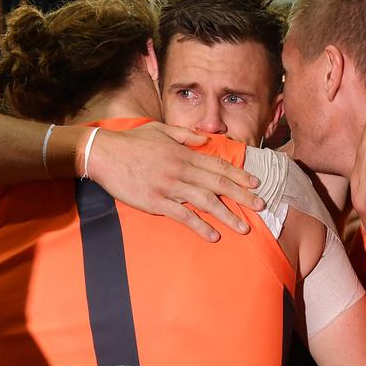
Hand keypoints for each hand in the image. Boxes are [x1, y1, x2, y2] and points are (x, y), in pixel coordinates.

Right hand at [86, 122, 262, 241]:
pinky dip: (200, 226)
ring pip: (205, 201)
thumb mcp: (160, 130)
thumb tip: (206, 140)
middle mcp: (180, 170)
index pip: (218, 165)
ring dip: (227, 214)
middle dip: (242, 196)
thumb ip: (185, 136)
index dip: (239, 175)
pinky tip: (214, 235)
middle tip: (262, 206)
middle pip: (218, 184)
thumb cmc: (131, 142)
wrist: (103, 154)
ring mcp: (169, 187)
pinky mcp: (155, 202)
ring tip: (244, 227)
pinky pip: (183, 216)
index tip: (256, 183)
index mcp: (183, 153)